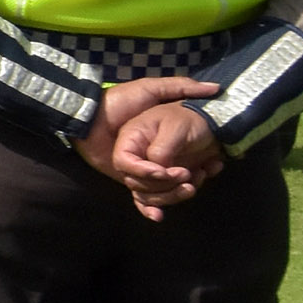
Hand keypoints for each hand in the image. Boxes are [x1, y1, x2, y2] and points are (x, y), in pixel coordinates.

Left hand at [73, 76, 222, 213]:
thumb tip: (214, 88)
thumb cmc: (120, 101)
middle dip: (184, 183)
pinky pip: (138, 197)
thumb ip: (180, 87)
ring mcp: (138, 168)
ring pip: (159, 189)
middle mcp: (151, 154)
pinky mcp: (124, 178)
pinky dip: (148, 208)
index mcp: (158, 137)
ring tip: (185, 192)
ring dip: (171, 196)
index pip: (184, 154)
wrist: (88, 116)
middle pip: (173, 176)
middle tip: (193, 183)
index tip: (205, 166)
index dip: (196, 161)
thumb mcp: (152, 89)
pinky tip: (158, 215)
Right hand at [107, 101, 228, 220]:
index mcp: (132, 138)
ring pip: (148, 195)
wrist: (210, 125)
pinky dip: (161, 206)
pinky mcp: (163, 182)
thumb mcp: (175, 128)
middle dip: (163, 184)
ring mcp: (149, 171)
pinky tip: (159, 216)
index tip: (164, 172)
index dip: (141, 171)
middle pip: (136, 183)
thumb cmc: (190, 119)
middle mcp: (137, 157)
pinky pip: (155, 200)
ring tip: (196, 179)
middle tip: (186, 174)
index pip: (123, 161)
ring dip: (172, 194)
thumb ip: (161, 149)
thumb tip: (158, 171)